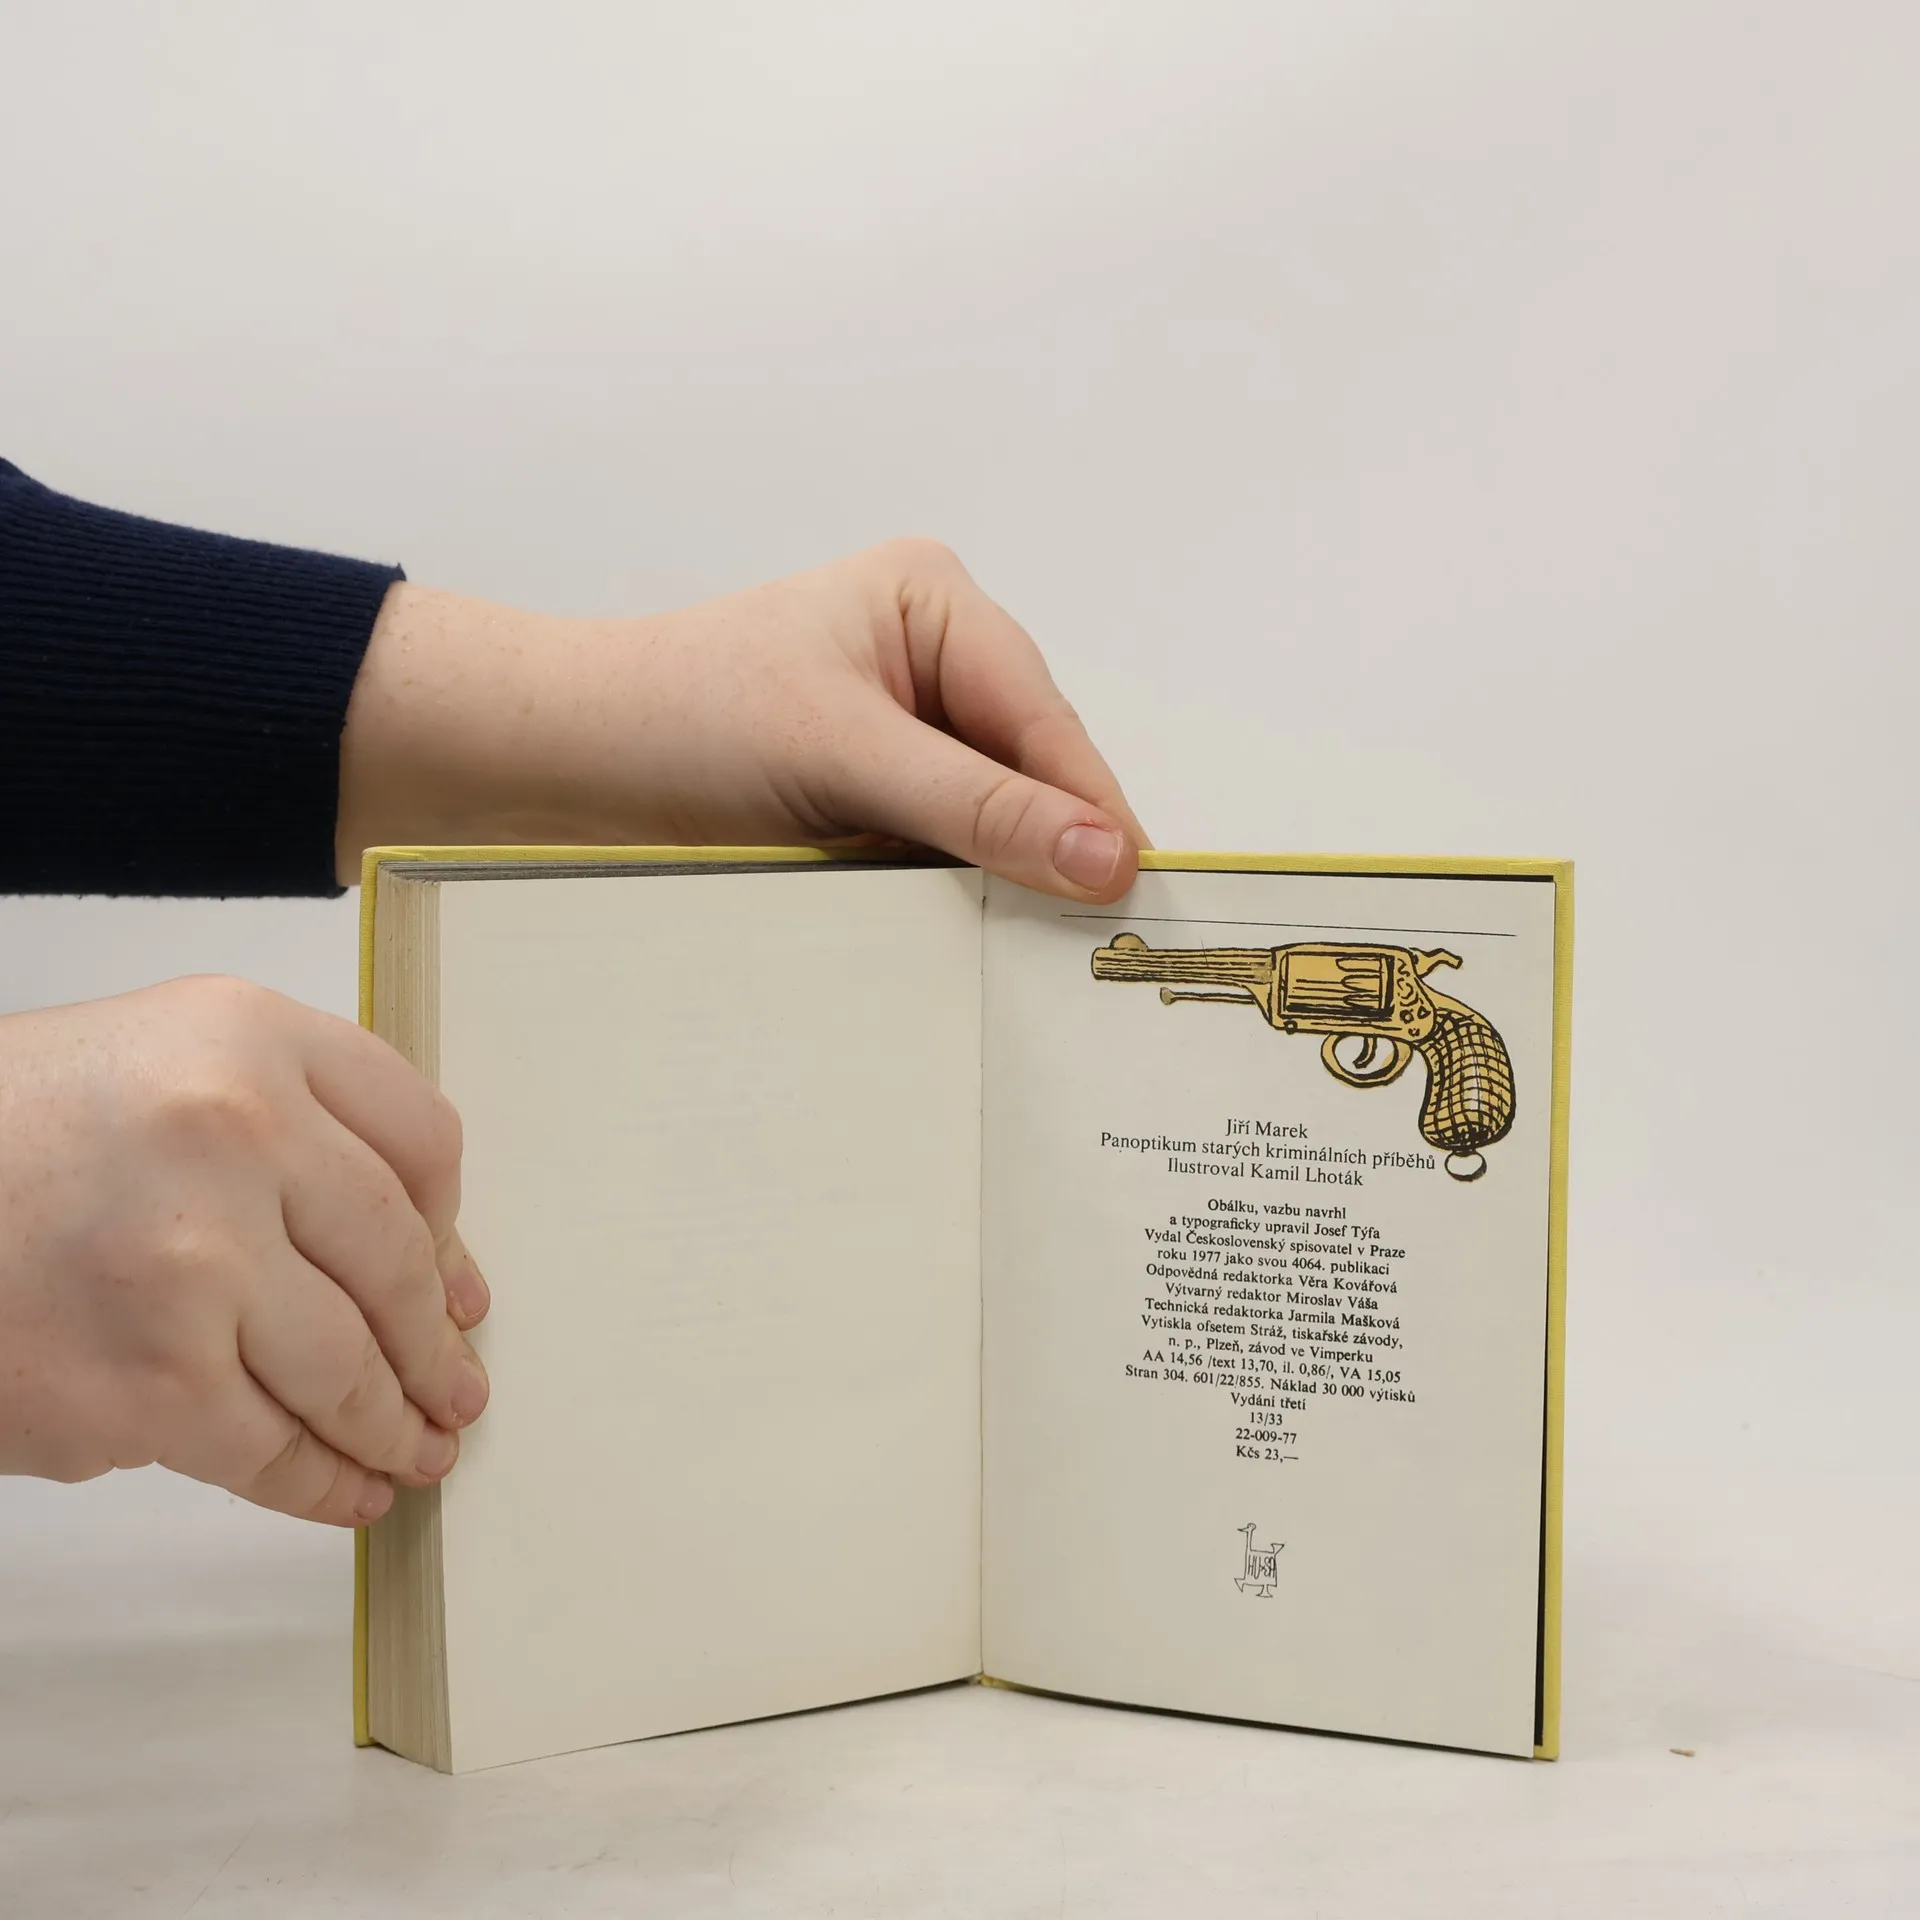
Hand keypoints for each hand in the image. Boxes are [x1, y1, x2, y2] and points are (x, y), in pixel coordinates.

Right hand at [0, 977, 489, 1525]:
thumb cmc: (6, 1137)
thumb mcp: (159, 1061)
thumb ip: (290, 1123)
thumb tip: (424, 1257)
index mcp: (247, 1038)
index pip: (419, 1137)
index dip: (452, 1224)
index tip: (460, 1281)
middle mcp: (234, 1135)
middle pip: (397, 1260)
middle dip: (435, 1344)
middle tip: (458, 1386)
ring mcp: (191, 1267)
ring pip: (344, 1369)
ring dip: (394, 1425)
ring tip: (421, 1449)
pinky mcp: (140, 1387)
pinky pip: (267, 1451)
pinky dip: (322, 1483)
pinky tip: (350, 1490)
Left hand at [336, 539, 1147, 898]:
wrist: (556, 763)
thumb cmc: (679, 717)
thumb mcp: (842, 754)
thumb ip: (976, 806)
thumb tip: (1106, 856)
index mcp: (933, 602)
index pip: (1043, 716)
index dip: (1091, 804)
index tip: (1134, 891)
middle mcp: (928, 657)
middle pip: (1031, 767)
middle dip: (1052, 844)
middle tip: (1092, 941)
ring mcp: (899, 730)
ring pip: (993, 815)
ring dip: (1001, 874)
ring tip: (1035, 949)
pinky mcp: (868, 793)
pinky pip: (942, 847)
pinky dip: (953, 890)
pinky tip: (965, 935)